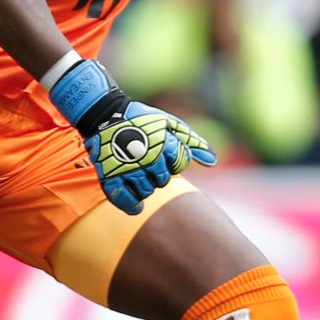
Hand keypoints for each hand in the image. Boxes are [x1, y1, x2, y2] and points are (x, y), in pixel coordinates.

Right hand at [48, 59, 215, 214]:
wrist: (106, 114)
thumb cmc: (142, 120)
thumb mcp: (170, 125)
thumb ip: (192, 142)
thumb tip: (213, 162)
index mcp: (163, 144)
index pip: (179, 164)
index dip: (173, 160)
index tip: (163, 151)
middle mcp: (147, 157)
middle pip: (162, 181)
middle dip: (158, 173)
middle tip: (147, 161)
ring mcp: (128, 168)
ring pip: (146, 192)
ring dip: (144, 186)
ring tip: (137, 172)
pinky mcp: (110, 176)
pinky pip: (126, 201)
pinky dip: (132, 205)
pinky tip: (136, 205)